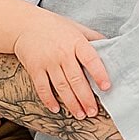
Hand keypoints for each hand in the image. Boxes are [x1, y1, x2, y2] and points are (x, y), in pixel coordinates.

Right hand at [12, 5, 110, 119]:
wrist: (25, 24)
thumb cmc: (55, 27)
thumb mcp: (76, 27)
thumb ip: (93, 38)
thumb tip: (113, 48)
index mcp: (76, 42)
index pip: (91, 59)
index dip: (99, 74)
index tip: (106, 87)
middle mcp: (62, 52)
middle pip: (76, 79)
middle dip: (86, 98)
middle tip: (93, 111)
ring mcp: (47, 61)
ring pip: (61, 87)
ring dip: (72, 103)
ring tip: (80, 115)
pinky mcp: (34, 68)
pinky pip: (42, 87)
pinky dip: (49, 99)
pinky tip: (56, 109)